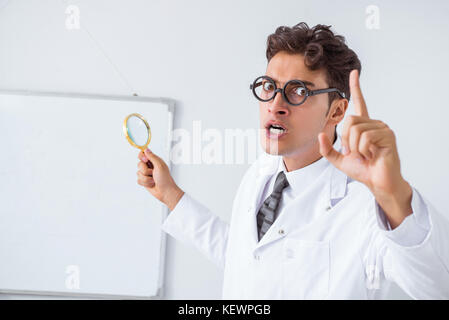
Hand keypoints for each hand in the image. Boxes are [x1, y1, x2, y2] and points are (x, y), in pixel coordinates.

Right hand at [137, 149, 183, 210]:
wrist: (165, 192)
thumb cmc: (165, 179)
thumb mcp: (159, 166)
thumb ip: (152, 157)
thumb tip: (146, 149)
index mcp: (154, 161)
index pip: (143, 154)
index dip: (142, 156)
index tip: (145, 160)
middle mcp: (149, 166)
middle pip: (139, 164)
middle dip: (145, 170)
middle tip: (152, 172)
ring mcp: (146, 174)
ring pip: (138, 173)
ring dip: (146, 178)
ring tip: (153, 180)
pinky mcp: (144, 181)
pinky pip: (138, 180)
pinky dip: (145, 183)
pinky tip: (151, 184)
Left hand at [318, 70, 411, 227]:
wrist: (377, 182)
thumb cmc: (363, 170)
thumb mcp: (339, 160)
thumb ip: (327, 149)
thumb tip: (320, 135)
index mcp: (363, 126)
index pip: (360, 102)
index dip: (356, 87)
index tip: (354, 73)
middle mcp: (373, 123)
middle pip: (350, 120)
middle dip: (347, 140)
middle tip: (355, 152)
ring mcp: (382, 128)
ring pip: (356, 129)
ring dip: (355, 147)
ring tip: (365, 155)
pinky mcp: (388, 135)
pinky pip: (365, 137)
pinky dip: (363, 150)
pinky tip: (372, 155)